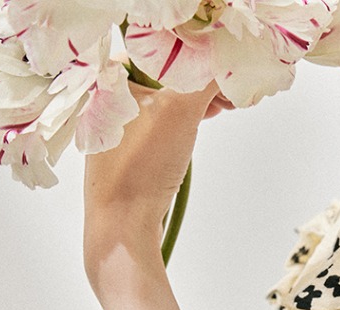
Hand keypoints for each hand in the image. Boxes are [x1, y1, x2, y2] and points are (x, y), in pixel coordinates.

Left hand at [83, 79, 234, 289]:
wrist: (122, 227)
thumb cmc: (141, 168)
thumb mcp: (180, 110)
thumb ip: (205, 78)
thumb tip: (230, 63)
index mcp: (111, 80)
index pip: (162, 53)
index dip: (199, 58)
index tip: (226, 71)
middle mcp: (108, 101)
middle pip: (164, 77)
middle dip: (202, 80)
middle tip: (231, 92)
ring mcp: (116, 130)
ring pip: (164, 103)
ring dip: (196, 103)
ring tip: (222, 109)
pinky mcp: (127, 155)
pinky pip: (159, 127)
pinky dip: (183, 124)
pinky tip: (198, 130)